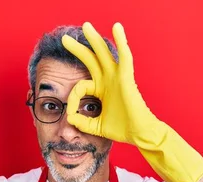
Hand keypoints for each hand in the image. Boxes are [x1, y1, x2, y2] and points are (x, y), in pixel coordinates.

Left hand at [62, 22, 157, 147]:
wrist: (138, 133)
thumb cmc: (122, 129)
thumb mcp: (96, 126)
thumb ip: (82, 122)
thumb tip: (69, 118)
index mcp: (101, 89)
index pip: (80, 86)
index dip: (72, 98)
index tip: (71, 113)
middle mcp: (108, 80)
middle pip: (90, 59)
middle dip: (78, 48)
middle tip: (64, 39)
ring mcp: (117, 77)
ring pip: (104, 53)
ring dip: (94, 39)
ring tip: (85, 26)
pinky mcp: (126, 77)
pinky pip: (124, 56)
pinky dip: (121, 41)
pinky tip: (117, 28)